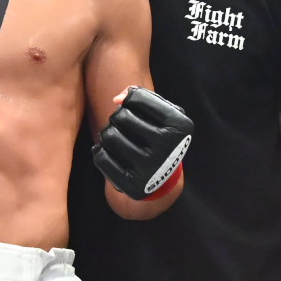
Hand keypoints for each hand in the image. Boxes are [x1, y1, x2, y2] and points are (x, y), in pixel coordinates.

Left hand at [92, 86, 192, 200]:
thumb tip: (117, 99)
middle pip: (120, 116)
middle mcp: (167, 147)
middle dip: (118, 118)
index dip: (130, 100)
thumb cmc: (159, 135)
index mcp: (179, 125)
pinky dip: (101, 151)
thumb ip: (141, 95)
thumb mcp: (161, 112)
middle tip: (125, 126)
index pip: (137, 98)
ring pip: (108, 136)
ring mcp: (149, 168)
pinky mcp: (131, 184)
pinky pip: (100, 157)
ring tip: (118, 138)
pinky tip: (111, 153)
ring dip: (108, 133)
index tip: (135, 109)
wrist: (162, 177)